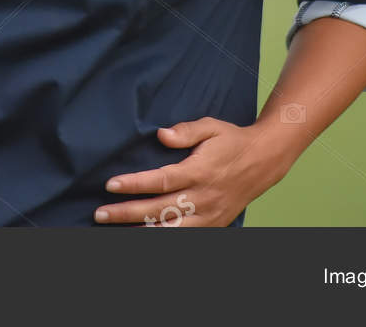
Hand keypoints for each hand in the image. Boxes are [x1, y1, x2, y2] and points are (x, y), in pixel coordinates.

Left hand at [94, 118, 285, 226]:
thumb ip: (186, 130)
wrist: (264, 161)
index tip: (110, 184)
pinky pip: (186, 237)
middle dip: (126, 213)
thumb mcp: (211, 127)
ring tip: (116, 231)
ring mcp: (209, 215)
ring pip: (171, 230)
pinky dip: (164, 238)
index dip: (134, 184)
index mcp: (199, 171)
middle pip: (159, 210)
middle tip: (100, 214)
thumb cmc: (232, 141)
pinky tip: (144, 236)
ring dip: (141, 231)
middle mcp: (203, 197)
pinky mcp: (214, 225)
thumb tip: (161, 134)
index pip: (161, 181)